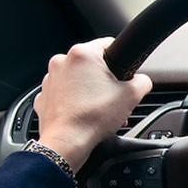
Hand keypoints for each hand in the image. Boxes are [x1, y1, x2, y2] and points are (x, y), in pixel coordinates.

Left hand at [33, 38, 151, 168]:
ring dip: (89, 90)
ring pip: (77, 79)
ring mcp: (50, 79)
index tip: (124, 74)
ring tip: (99, 109)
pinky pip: (64, 94)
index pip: (109, 44)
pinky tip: (84, 114)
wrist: (67, 142)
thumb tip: (142, 81)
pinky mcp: (44, 96)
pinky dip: (74, 101)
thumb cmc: (94, 117)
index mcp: (83, 54)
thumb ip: (143, 81)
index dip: (122, 59)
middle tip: (114, 97)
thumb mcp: (132, 96)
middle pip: (92, 64)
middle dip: (104, 79)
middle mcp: (62, 61)